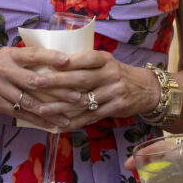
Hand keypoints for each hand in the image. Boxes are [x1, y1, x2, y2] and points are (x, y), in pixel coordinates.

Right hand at [0, 45, 81, 128]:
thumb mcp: (7, 58)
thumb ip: (27, 58)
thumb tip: (60, 59)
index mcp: (10, 55)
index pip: (32, 54)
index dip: (50, 57)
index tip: (68, 61)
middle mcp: (3, 70)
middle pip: (34, 80)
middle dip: (58, 90)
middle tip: (77, 96)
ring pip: (29, 102)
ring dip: (51, 111)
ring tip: (68, 117)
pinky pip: (21, 114)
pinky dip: (38, 121)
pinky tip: (52, 125)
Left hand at [33, 51, 160, 125]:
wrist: (146, 89)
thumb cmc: (117, 73)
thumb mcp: (106, 62)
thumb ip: (85, 62)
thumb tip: (53, 61)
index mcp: (105, 59)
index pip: (86, 57)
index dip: (67, 61)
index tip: (47, 62)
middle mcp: (110, 74)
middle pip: (80, 78)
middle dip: (56, 81)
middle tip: (35, 82)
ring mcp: (114, 92)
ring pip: (83, 100)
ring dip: (60, 106)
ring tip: (41, 109)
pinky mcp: (116, 108)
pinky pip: (92, 116)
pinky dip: (75, 121)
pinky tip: (60, 125)